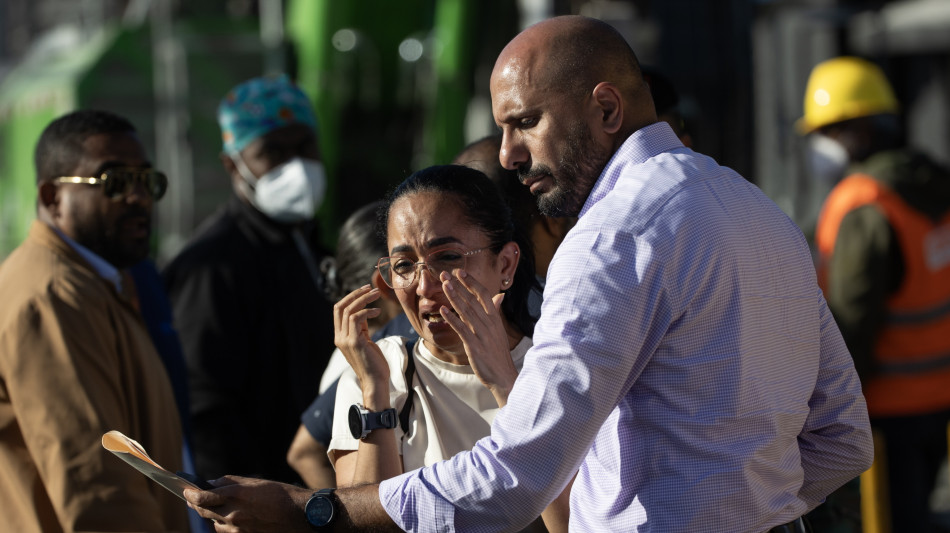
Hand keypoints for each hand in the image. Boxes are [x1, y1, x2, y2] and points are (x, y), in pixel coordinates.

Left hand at [183, 476, 312, 532]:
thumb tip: (211, 484)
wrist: (297, 514)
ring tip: (215, 507)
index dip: (190, 494)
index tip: (185, 491)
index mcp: (236, 496)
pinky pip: (226, 532)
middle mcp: (233, 514)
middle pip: (204, 512)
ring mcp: (238, 529)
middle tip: (191, 498)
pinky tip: (229, 517)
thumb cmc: (279, 494)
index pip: (202, 497)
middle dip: (196, 504)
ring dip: (211, 515)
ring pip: (214, 523)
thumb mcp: (254, 482)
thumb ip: (230, 482)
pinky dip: (223, 524)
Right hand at [333, 285, 389, 404]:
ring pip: (349, 310)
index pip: (338, 310)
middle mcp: (339, 337)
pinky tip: (377, 311)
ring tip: (377, 295)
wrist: (375, 381)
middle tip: (370, 288)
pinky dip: (367, 311)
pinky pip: (357, 318)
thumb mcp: (365, 340)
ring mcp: (345, 340)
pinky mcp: (354, 342)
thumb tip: (364, 312)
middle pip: (340, 307)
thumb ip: (360, 328)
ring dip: (364, 299)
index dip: (350, 297)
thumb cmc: (374, 363)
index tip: (365, 290)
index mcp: (340, 336)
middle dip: (355, 294)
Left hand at [440, 270, 518, 405]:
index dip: (471, 282)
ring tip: (444, 285)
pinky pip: (462, 329)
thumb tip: (500, 296)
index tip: (459, 272)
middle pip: (472, 300)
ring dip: (454, 297)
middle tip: (445, 273)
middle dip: (458, 286)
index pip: (483, 294)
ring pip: (466, 312)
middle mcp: (489, 324)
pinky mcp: (474, 346)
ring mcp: (482, 334)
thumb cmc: (499, 353)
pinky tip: (443, 310)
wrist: (503, 376)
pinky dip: (452, 319)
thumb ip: (496, 312)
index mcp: (495, 319)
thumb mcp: (499, 330)